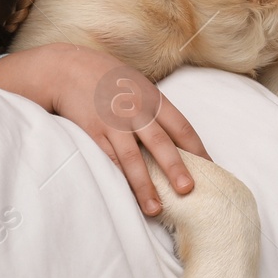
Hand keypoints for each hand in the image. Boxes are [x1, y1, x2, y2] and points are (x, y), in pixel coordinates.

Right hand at [0, 42, 210, 217]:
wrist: (68, 68)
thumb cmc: (108, 79)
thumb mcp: (138, 86)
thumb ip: (155, 109)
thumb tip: (176, 139)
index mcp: (153, 98)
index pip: (182, 127)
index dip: (197, 149)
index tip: (210, 168)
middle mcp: (136, 111)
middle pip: (161, 143)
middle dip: (176, 168)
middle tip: (188, 190)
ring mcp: (113, 122)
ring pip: (133, 159)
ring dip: (145, 186)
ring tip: (155, 208)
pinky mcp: (92, 132)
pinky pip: (107, 159)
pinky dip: (118, 178)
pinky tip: (125, 195)